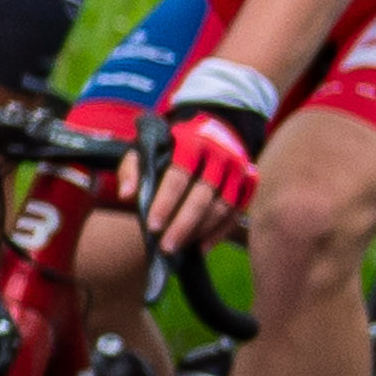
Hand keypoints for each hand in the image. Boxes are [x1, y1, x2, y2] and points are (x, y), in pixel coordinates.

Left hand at [137, 106, 265, 254]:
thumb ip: (132, 169)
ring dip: (201, 230)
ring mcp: (239, 168)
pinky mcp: (249, 183)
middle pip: (203, 195)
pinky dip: (220, 231)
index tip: (152, 227)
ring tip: (179, 246)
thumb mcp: (147, 148)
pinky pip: (237, 212)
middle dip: (183, 224)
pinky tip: (202, 245)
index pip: (178, 176)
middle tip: (166, 247)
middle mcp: (220, 153)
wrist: (211, 129)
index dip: (165, 203)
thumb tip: (126, 195)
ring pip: (222, 206)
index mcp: (192, 140)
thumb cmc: (171, 144)